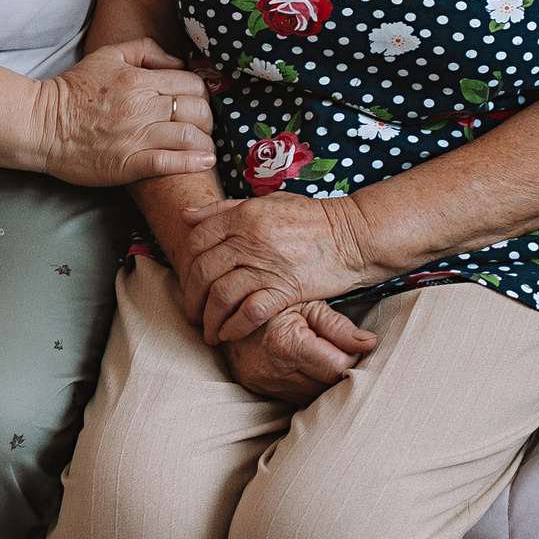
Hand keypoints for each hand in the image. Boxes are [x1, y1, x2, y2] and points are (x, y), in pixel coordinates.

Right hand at [34, 40, 214, 185]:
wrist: (41, 125)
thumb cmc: (74, 90)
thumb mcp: (108, 55)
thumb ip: (146, 49)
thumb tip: (178, 63)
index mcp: (139, 80)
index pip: (192, 84)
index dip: (203, 94)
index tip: (199, 102)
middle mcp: (141, 107)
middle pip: (197, 111)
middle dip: (208, 119)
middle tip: (203, 126)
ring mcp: (135, 137)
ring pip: (190, 138)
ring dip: (205, 143)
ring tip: (207, 148)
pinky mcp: (127, 164)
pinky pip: (170, 163)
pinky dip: (193, 163)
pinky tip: (204, 162)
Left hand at [176, 190, 381, 343]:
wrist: (353, 235)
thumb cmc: (310, 219)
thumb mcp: (267, 203)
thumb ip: (224, 210)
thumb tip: (185, 216)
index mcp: (243, 216)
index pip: (196, 240)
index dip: (185, 264)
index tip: (187, 282)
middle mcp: (250, 239)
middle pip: (202, 272)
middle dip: (191, 298)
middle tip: (192, 313)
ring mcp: (267, 266)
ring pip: (221, 296)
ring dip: (210, 319)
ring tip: (209, 331)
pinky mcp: (286, 289)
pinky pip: (250, 313)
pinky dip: (235, 327)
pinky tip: (229, 334)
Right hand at [219, 301, 379, 403]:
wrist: (225, 298)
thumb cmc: (273, 294)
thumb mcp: (307, 302)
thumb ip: (339, 326)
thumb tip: (370, 344)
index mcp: (286, 344)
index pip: (338, 368)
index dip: (352, 357)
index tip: (353, 344)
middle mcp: (270, 369)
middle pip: (326, 386)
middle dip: (339, 370)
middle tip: (341, 348)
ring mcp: (259, 381)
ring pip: (310, 396)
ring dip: (322, 380)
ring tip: (322, 354)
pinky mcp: (253, 385)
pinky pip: (291, 395)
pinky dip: (304, 383)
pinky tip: (305, 364)